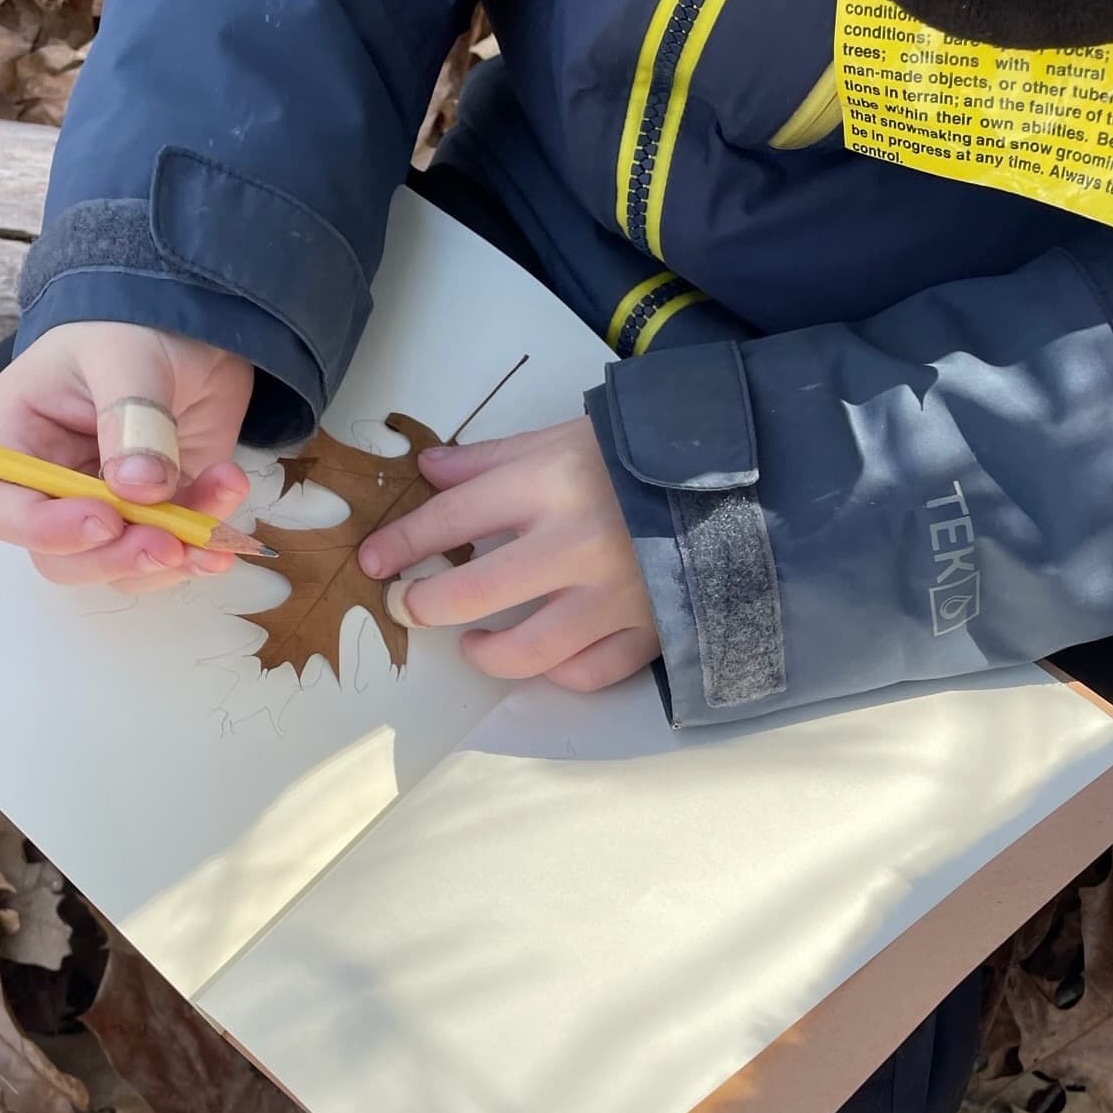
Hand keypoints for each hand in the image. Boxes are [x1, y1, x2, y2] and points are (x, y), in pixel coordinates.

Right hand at [0, 322, 253, 589]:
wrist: (196, 329)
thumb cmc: (136, 326)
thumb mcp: (128, 356)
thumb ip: (131, 419)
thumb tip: (140, 489)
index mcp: (14, 440)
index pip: (5, 510)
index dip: (49, 530)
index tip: (107, 519)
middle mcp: (50, 486)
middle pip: (61, 557)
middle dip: (117, 560)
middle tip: (171, 546)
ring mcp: (102, 507)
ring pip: (117, 568)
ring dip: (168, 560)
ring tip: (213, 530)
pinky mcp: (153, 518)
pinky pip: (166, 558)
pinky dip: (198, 553)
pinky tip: (226, 537)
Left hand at [357, 417, 658, 690]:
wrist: (737, 480)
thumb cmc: (639, 457)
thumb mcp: (562, 439)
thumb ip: (491, 461)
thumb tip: (428, 473)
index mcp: (553, 482)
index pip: (453, 519)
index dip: (403, 544)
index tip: (374, 562)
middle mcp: (579, 543)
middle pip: (474, 592)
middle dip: (423, 604)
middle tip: (406, 606)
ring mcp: (616, 594)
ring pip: (527, 651)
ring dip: (485, 654)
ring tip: (472, 641)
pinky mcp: (649, 630)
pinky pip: (587, 673)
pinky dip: (557, 672)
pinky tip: (542, 657)